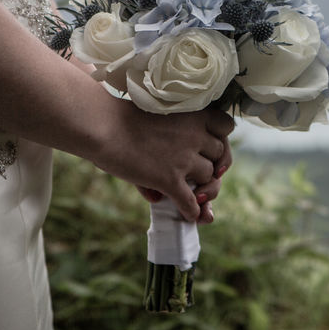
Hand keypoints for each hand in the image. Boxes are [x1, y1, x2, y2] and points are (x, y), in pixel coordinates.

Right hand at [94, 101, 234, 222]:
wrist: (102, 124)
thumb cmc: (121, 117)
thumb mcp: (157, 122)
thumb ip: (170, 148)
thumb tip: (162, 194)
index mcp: (195, 114)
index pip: (226, 126)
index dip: (221, 140)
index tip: (211, 148)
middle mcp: (195, 135)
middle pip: (219, 156)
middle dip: (214, 167)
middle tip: (202, 176)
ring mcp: (183, 158)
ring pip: (207, 179)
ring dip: (203, 188)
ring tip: (195, 195)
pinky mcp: (169, 179)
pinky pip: (189, 202)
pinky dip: (191, 211)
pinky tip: (189, 216)